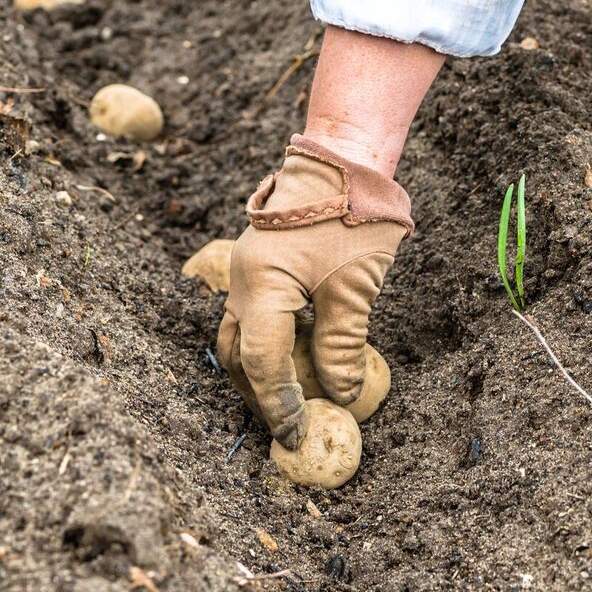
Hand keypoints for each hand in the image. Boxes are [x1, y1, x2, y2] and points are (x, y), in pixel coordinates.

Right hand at [217, 136, 411, 448]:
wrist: (344, 156)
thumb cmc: (353, 216)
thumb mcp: (354, 288)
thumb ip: (342, 346)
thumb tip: (340, 396)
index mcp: (260, 286)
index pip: (261, 361)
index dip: (279, 404)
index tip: (298, 435)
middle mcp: (242, 280)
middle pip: (237, 353)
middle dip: (259, 393)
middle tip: (288, 425)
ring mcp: (247, 270)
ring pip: (241, 334)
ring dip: (261, 369)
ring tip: (292, 399)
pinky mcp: (261, 264)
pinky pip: (255, 314)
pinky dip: (271, 341)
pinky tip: (299, 355)